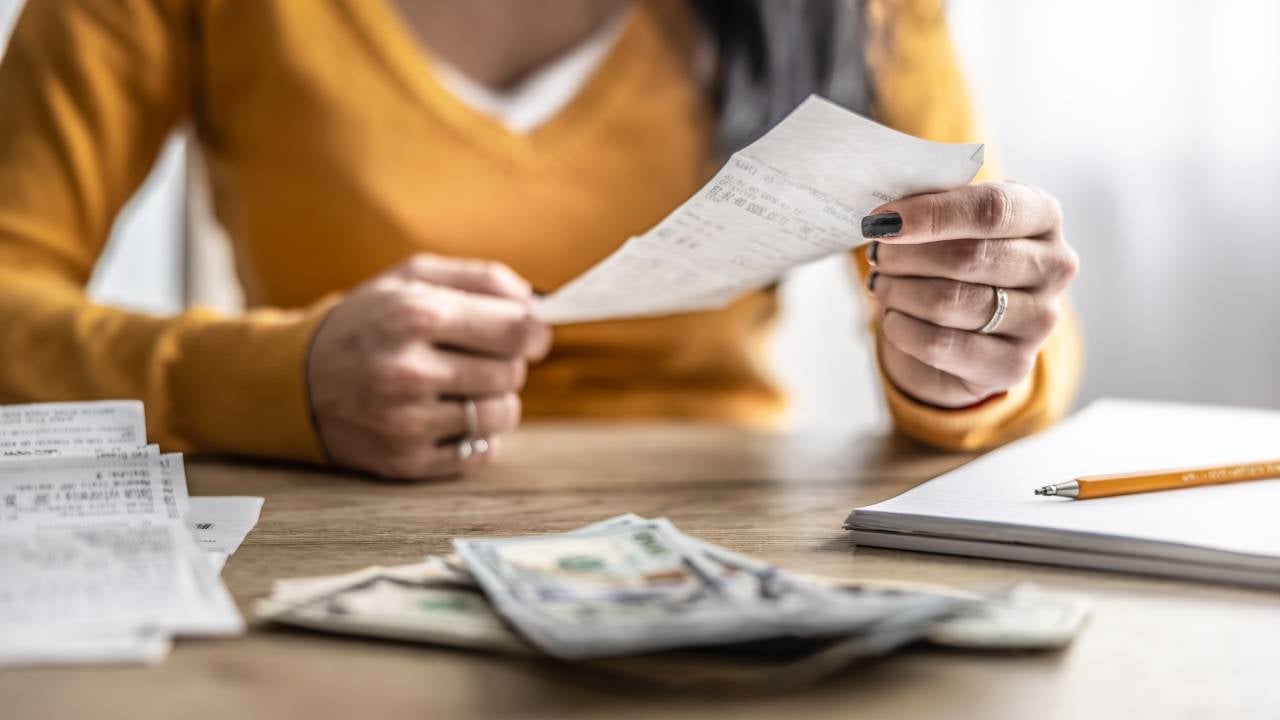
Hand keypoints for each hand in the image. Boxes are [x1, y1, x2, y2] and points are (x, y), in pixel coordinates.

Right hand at [307, 254, 551, 478]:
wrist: (292, 380)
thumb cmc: (367, 321)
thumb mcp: (410, 278)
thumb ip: (480, 279)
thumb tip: (536, 303)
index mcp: (414, 316)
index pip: (516, 330)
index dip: (535, 331)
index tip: (531, 332)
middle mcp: (409, 372)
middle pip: (512, 373)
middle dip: (506, 362)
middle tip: (477, 355)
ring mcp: (406, 423)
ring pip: (502, 415)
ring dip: (495, 400)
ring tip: (463, 386)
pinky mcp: (405, 461)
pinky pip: (480, 451)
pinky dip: (476, 434)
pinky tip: (447, 415)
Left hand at [862, 182, 1077, 407]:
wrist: (968, 328)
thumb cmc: (957, 259)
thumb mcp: (953, 221)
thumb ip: (931, 206)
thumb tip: (887, 218)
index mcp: (1043, 216)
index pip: (992, 209)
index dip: (932, 214)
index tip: (884, 221)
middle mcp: (1054, 267)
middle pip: (968, 257)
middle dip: (907, 255)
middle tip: (879, 254)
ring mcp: (1039, 320)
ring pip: (950, 302)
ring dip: (900, 291)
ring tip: (883, 284)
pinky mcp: (1013, 365)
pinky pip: (941, 345)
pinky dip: (903, 329)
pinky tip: (893, 318)